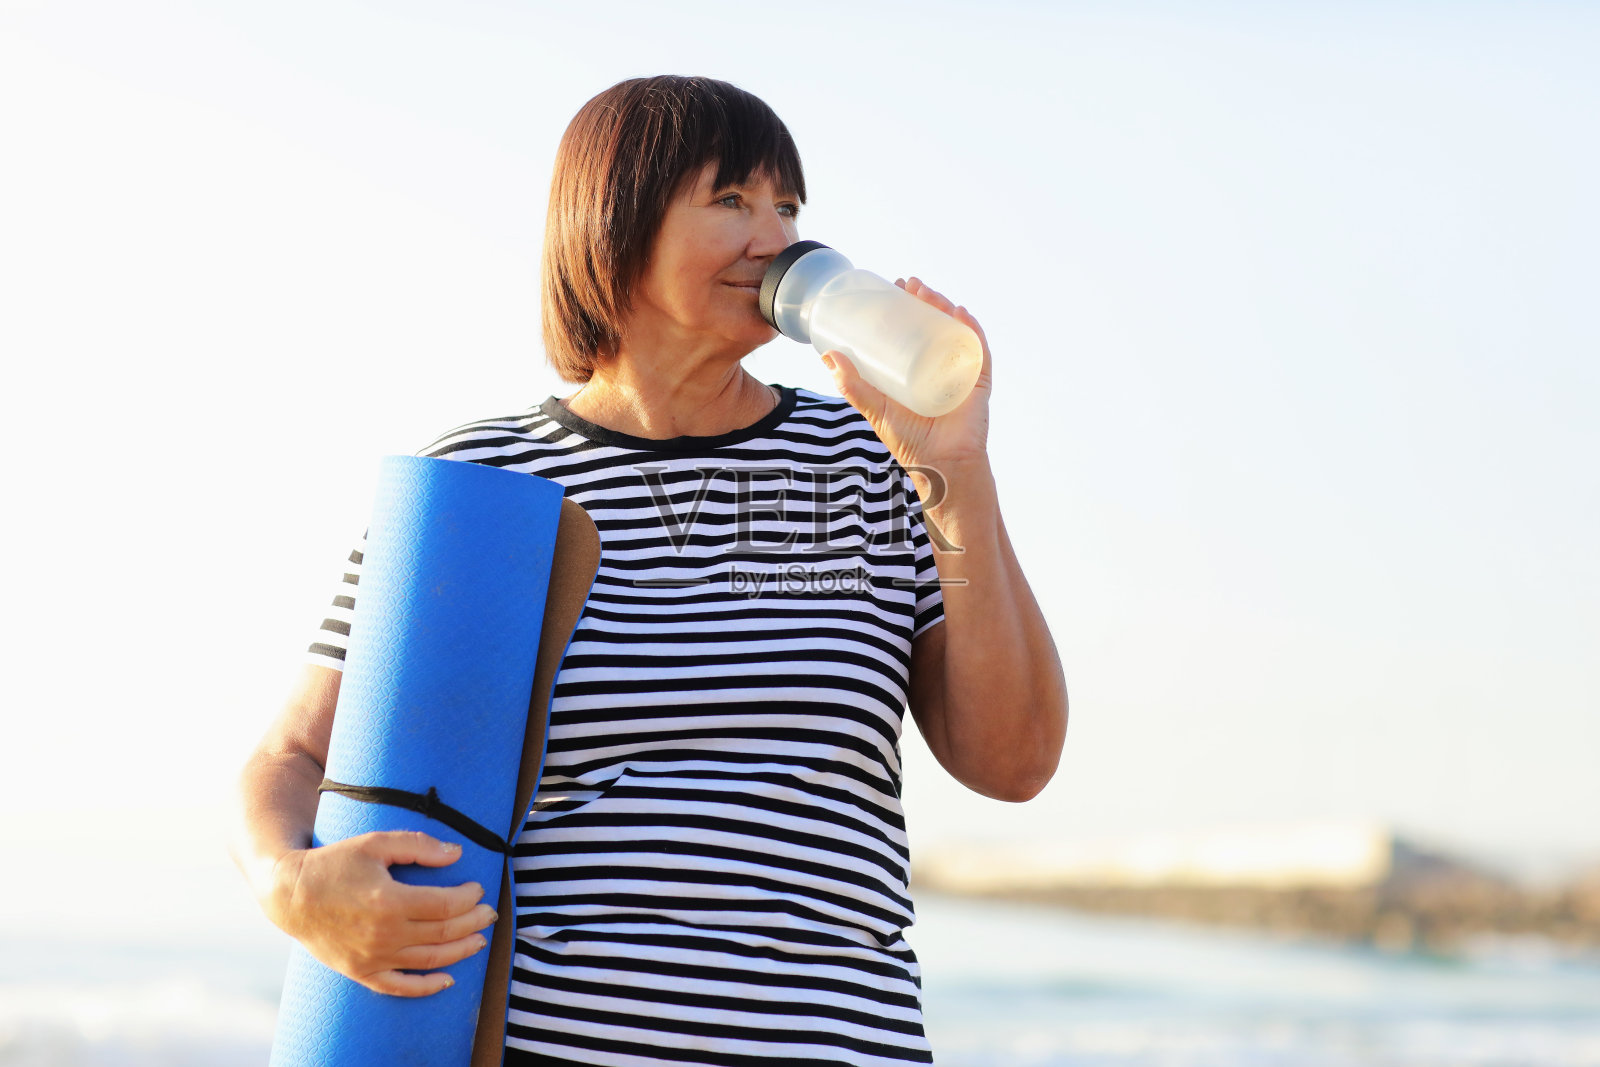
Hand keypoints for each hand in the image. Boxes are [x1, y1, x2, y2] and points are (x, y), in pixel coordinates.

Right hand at [265, 831, 496, 996]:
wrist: (290, 895)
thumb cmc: (335, 863)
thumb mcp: (375, 843)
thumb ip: (418, 846)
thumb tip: (457, 853)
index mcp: (390, 900)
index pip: (445, 905)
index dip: (468, 898)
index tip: (477, 889)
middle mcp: (383, 934)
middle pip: (443, 932)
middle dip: (473, 922)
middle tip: (488, 913)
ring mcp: (372, 957)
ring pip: (430, 960)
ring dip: (461, 951)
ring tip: (479, 939)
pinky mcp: (361, 972)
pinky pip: (400, 986)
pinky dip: (426, 987)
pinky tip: (447, 979)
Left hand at [820, 276, 991, 472]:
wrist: (939, 465)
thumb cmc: (909, 441)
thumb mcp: (875, 408)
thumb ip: (852, 385)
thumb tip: (827, 356)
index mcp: (918, 367)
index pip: (914, 328)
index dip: (907, 306)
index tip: (895, 287)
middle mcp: (941, 364)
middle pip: (936, 323)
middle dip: (926, 299)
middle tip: (910, 284)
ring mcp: (961, 371)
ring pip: (956, 330)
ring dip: (945, 307)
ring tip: (928, 293)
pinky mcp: (978, 382)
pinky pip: (979, 351)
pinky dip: (972, 330)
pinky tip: (961, 313)